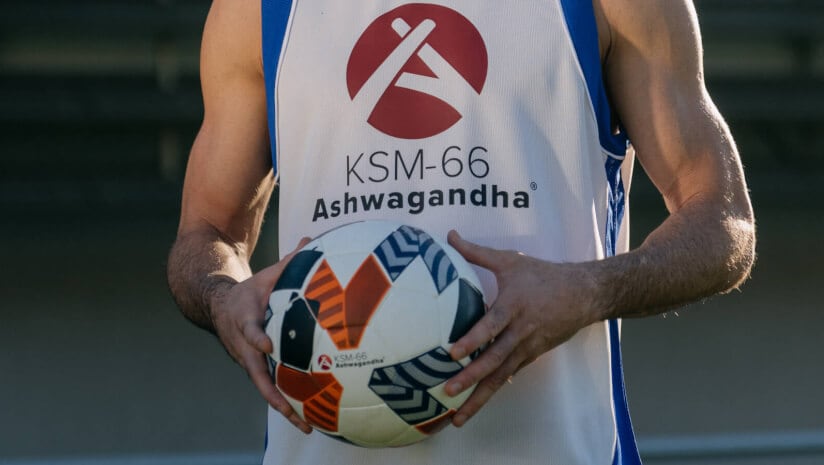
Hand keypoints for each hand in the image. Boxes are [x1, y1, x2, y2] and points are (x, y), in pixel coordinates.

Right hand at [209, 238, 312, 433]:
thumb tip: (313, 240)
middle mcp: (244, 346)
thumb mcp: (266, 275)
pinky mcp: (256, 370)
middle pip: (257, 374)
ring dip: (284, 407)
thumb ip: (290, 262)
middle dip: (273, 392)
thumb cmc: (250, 292)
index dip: (257, 337)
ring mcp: (249, 361)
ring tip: (308, 425)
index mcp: (244, 319)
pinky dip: (288, 404)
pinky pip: (273, 389)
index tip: (267, 343)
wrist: (218, 307)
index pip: (250, 329)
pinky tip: (310, 418)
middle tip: (291, 407)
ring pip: (265, 388)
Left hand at [444, 230, 602, 426]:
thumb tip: (450, 235)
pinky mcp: (530, 357)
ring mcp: (527, 348)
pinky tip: (474, 406)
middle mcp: (520, 331)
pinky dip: (492, 391)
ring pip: (500, 376)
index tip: (452, 352)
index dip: (473, 339)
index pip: (491, 325)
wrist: (584, 294)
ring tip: (457, 417)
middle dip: (470, 378)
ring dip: (478, 397)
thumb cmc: (542, 275)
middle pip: (493, 359)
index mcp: (513, 306)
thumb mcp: (510, 261)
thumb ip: (476, 252)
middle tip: (447, 391)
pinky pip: (507, 376)